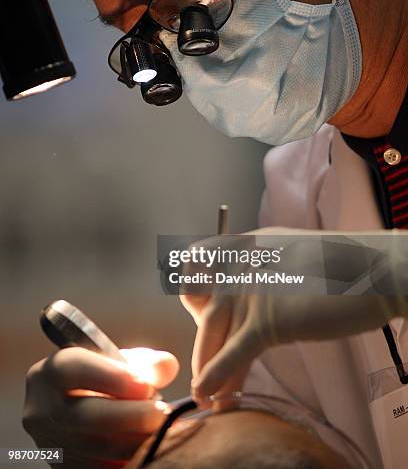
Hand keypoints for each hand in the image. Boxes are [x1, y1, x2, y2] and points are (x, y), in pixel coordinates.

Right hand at [23, 347, 178, 467]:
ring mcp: (50, 444)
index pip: (76, 369)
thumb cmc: (103, 379)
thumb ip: (143, 362)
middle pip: (87, 416)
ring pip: (97, 449)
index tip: (146, 385)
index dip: (113, 377)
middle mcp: (43, 409)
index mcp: (51, 372)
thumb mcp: (118, 362)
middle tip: (162, 414)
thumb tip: (166, 366)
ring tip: (161, 430)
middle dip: (132, 416)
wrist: (76, 411)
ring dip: (135, 441)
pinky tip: (148, 449)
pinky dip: (127, 460)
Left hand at [182, 229, 406, 400]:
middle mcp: (240, 262)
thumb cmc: (341, 268)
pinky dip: (217, 375)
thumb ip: (263, 272)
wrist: (375, 273)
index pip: (197, 262)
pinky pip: (233, 351)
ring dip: (205, 366)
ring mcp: (251, 289)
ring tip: (205, 396)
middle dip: (202, 340)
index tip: (202, 314)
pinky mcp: (268, 319)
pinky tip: (210, 394)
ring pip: (213, 332)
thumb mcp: (289, 257)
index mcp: (246, 244)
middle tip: (207, 367)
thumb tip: (251, 300)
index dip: (196, 291)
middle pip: (201, 305)